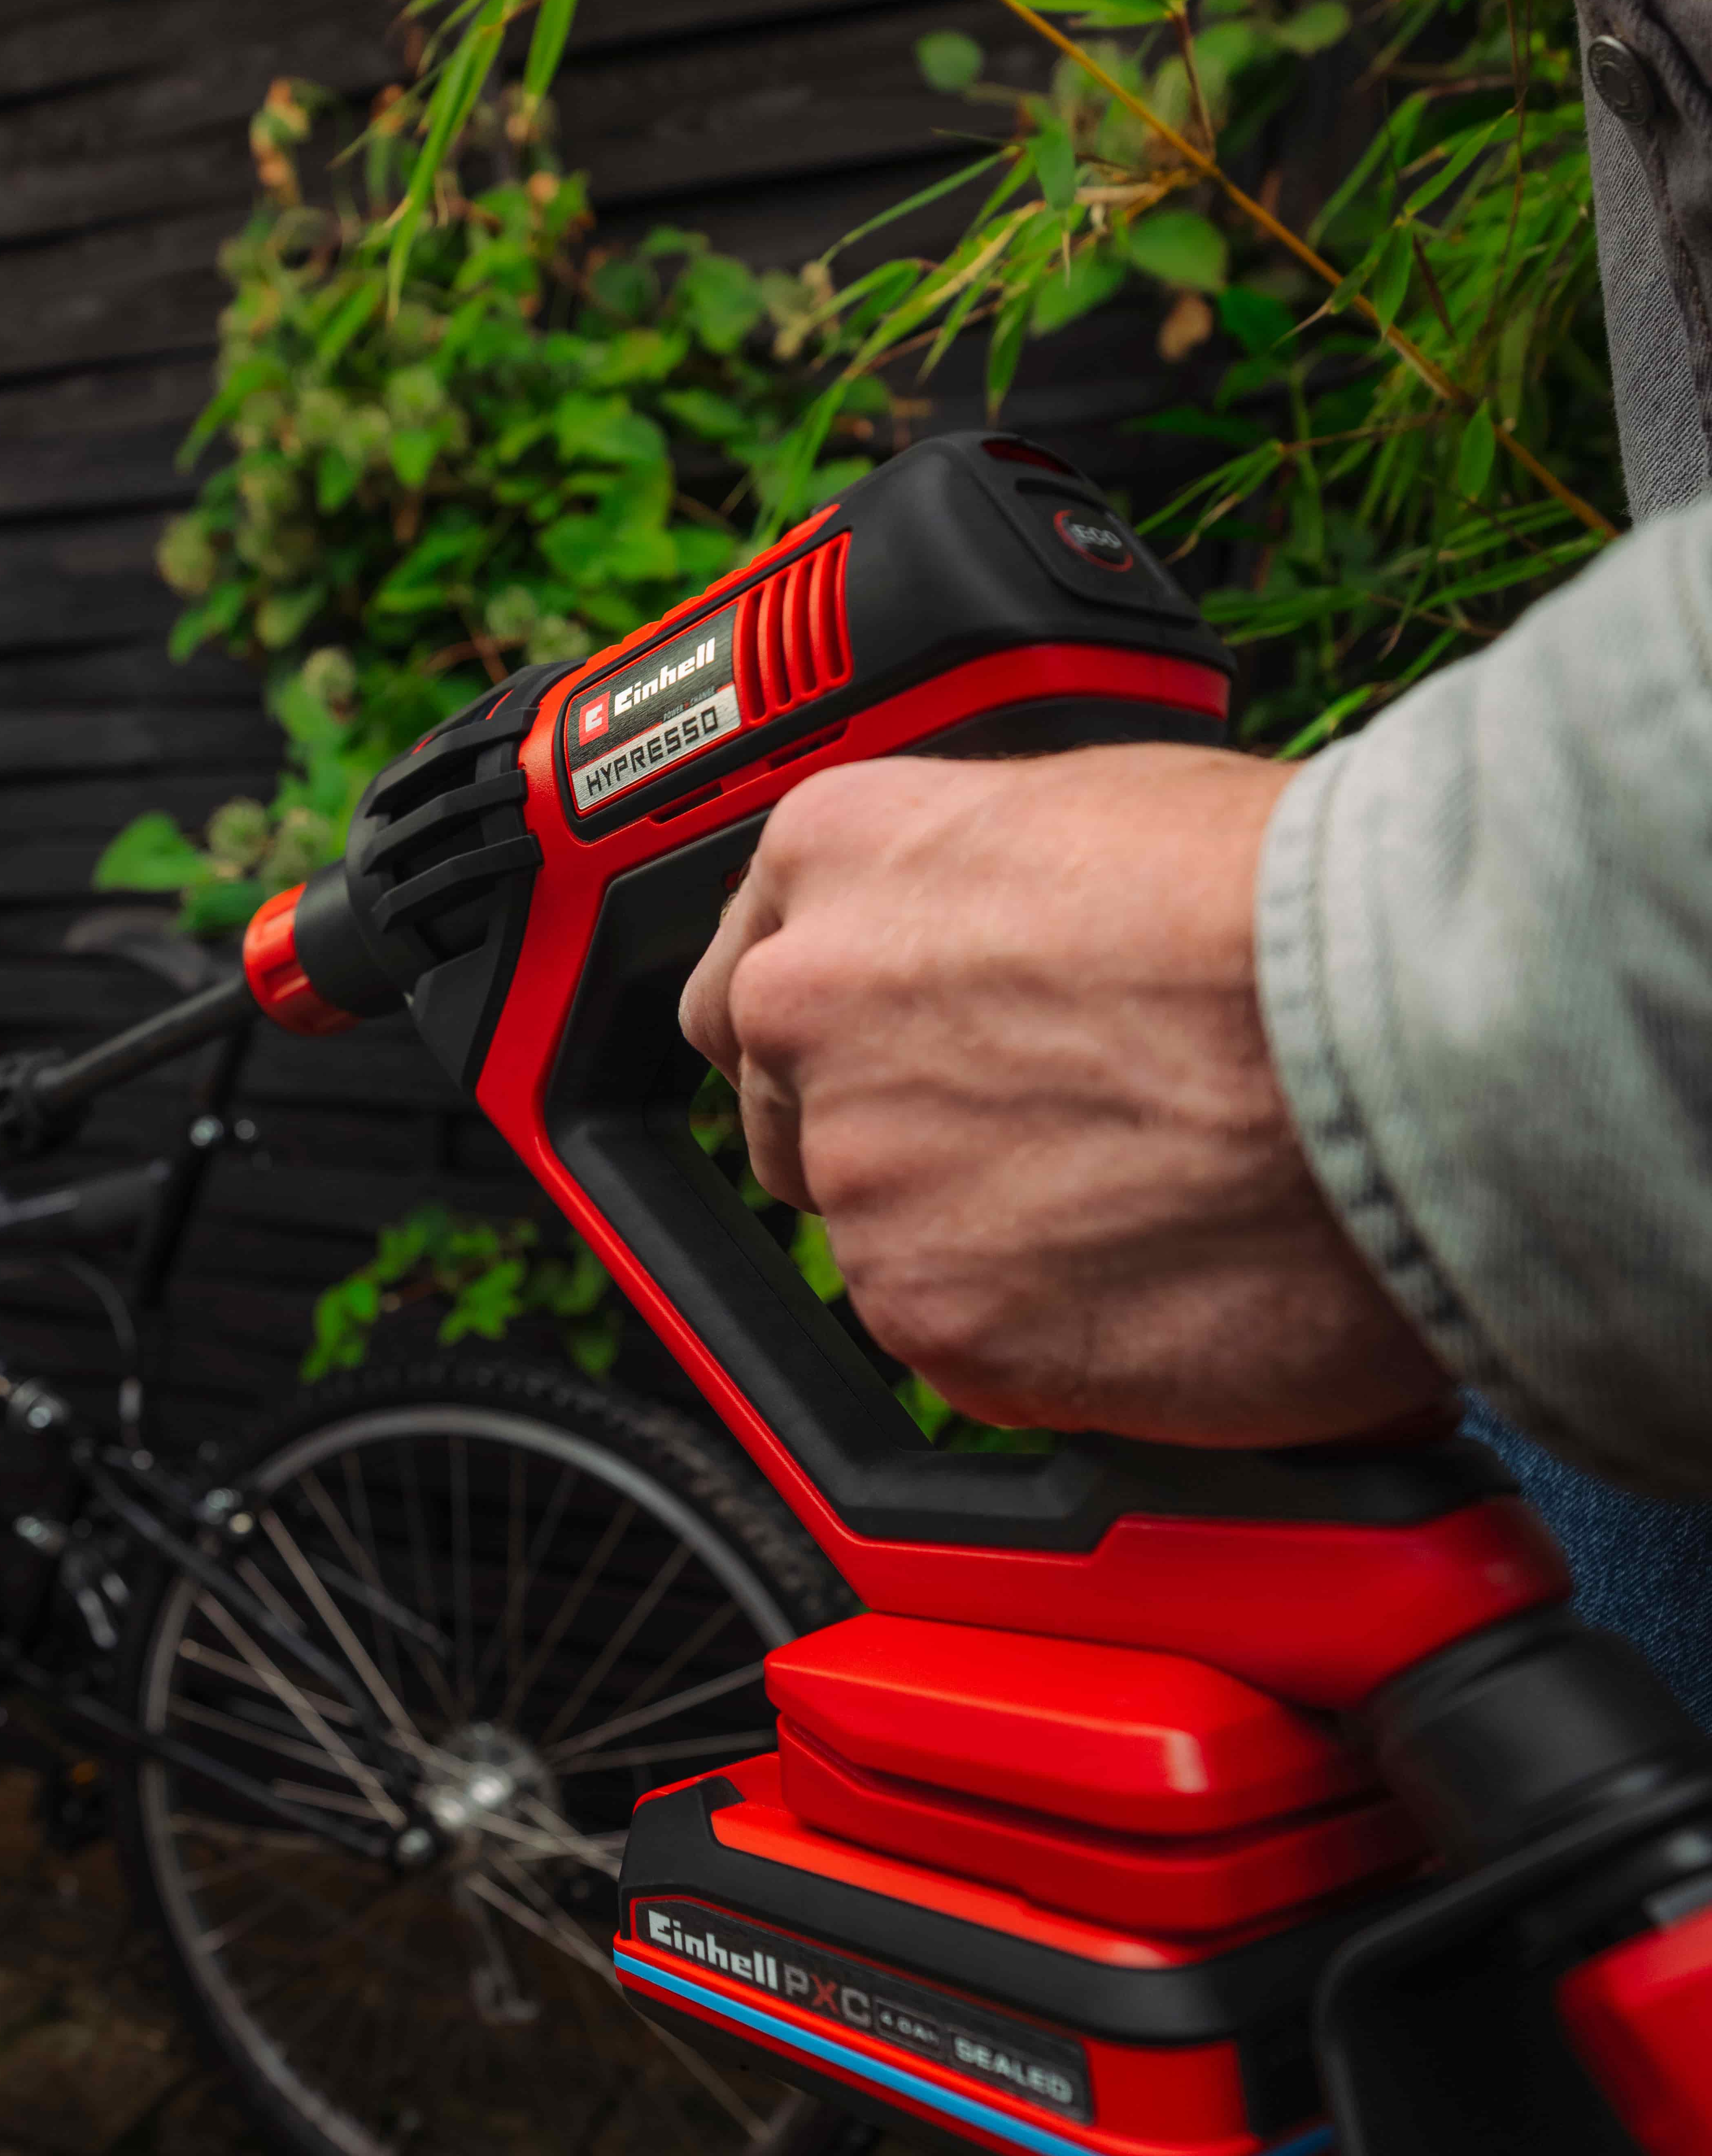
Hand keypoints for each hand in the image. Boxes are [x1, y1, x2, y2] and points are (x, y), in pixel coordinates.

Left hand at [678, 745, 1451, 1446]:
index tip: (896, 1064)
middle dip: (897, 1139)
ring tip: (1141, 1203)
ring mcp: (860, 1177)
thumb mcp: (1104, 815)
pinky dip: (1045, 1331)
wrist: (1400, 1036)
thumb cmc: (1293, 907)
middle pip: (794, 1119)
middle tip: (1040, 1142)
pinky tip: (1157, 1275)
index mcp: (838, 857)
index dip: (836, 1038)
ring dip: (983, 1240)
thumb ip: (988, 901)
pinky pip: (963, 1340)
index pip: (755, 979)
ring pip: (884, 1240)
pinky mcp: (932, 1318)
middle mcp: (807, 1011)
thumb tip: (997, 970)